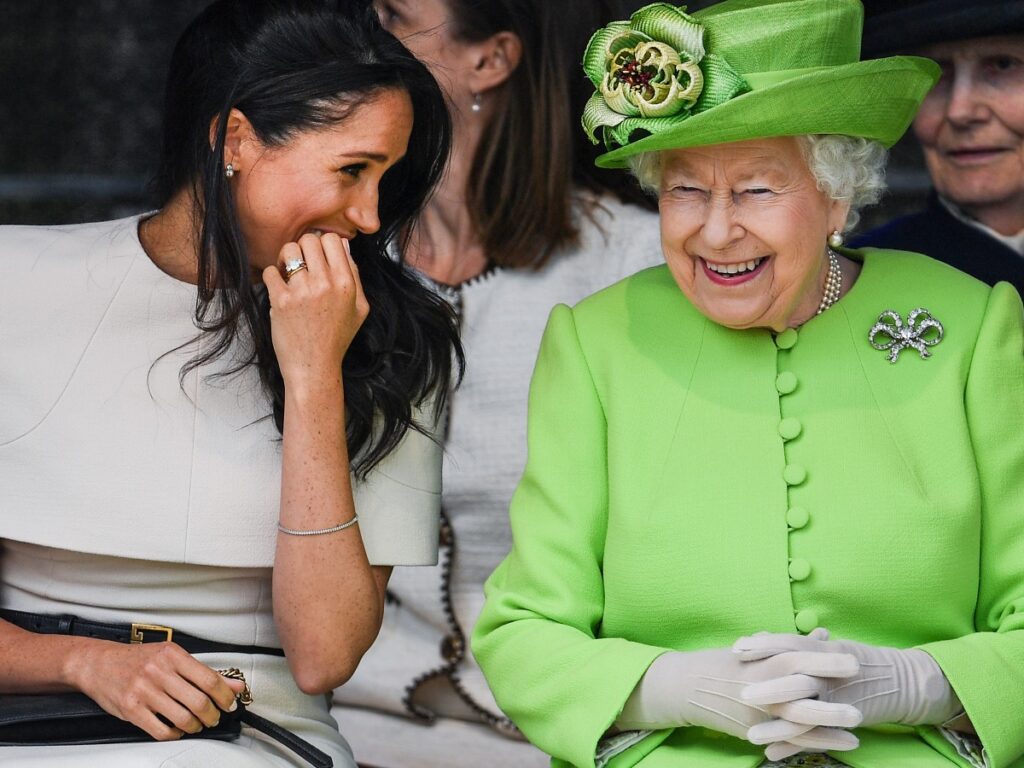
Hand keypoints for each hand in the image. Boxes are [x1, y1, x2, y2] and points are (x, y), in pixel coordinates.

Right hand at [71, 640, 245, 739]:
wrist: (98, 663)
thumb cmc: (136, 659)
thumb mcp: (171, 657)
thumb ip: (203, 672)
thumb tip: (233, 684)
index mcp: (172, 655)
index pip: (209, 680)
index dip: (226, 696)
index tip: (231, 703)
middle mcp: (158, 672)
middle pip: (199, 701)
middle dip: (213, 715)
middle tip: (214, 717)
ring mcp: (144, 691)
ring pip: (183, 718)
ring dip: (196, 726)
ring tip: (197, 724)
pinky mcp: (131, 709)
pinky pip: (161, 731)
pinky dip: (175, 734)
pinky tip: (177, 730)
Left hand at [263, 233, 368, 389]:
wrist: (314, 367)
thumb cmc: (336, 338)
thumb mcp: (360, 308)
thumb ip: (354, 275)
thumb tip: (342, 245)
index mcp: (346, 283)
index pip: (332, 239)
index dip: (322, 244)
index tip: (317, 257)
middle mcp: (325, 283)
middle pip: (309, 240)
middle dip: (303, 249)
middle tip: (301, 264)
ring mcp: (302, 291)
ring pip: (288, 250)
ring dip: (286, 259)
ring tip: (288, 274)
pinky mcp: (281, 300)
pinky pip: (270, 271)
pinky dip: (272, 277)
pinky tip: (279, 290)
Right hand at [616, 631, 861, 754]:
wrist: (686, 688)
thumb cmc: (723, 663)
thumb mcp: (754, 648)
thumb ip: (790, 643)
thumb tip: (823, 634)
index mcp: (759, 662)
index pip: (795, 658)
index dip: (824, 660)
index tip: (853, 661)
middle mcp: (759, 687)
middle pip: (799, 689)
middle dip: (831, 691)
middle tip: (861, 694)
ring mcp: (756, 712)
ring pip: (797, 718)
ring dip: (830, 722)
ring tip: (859, 725)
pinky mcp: (754, 731)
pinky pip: (791, 739)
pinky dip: (819, 742)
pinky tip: (845, 742)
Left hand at [735, 629, 960, 758]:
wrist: (900, 682)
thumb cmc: (858, 659)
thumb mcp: (829, 645)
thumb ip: (797, 644)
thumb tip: (763, 637)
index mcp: (823, 649)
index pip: (790, 643)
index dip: (764, 645)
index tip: (737, 648)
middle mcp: (828, 673)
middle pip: (796, 679)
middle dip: (768, 687)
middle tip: (741, 694)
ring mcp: (837, 698)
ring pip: (804, 714)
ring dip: (777, 727)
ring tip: (751, 736)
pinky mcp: (844, 721)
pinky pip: (817, 736)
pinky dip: (795, 746)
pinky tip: (772, 753)